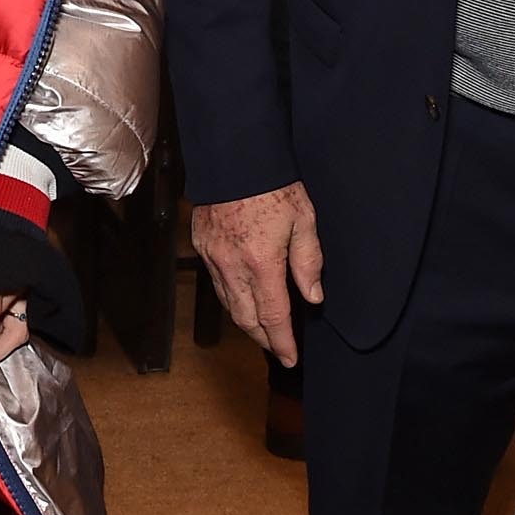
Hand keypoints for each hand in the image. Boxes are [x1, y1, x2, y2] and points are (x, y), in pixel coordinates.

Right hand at [191, 180, 322, 365]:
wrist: (235, 157)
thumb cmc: (273, 184)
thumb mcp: (304, 221)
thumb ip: (309, 263)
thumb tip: (313, 296)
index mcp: (261, 263)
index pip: (273, 317)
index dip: (282, 342)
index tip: (290, 357)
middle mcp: (232, 266)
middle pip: (247, 318)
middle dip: (264, 339)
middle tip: (279, 349)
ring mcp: (213, 257)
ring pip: (229, 304)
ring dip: (247, 322)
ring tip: (264, 330)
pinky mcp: (202, 246)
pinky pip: (216, 283)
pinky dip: (231, 299)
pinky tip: (243, 299)